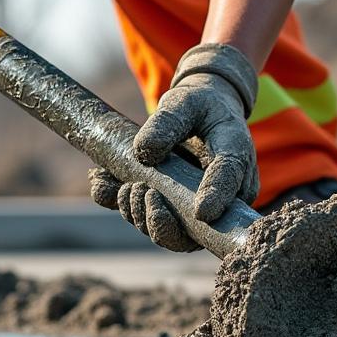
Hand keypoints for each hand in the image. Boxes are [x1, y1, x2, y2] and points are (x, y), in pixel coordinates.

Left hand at [89, 43, 259, 251]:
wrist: (200, 113)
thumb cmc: (198, 106)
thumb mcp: (184, 102)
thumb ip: (168, 122)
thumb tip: (143, 152)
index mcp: (234, 157)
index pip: (230, 179)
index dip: (217, 197)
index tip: (202, 212)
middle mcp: (224, 193)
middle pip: (200, 228)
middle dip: (163, 220)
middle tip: (139, 188)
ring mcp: (198, 208)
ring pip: (173, 234)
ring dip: (140, 216)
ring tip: (125, 186)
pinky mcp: (174, 211)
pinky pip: (151, 223)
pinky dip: (122, 206)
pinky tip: (102, 183)